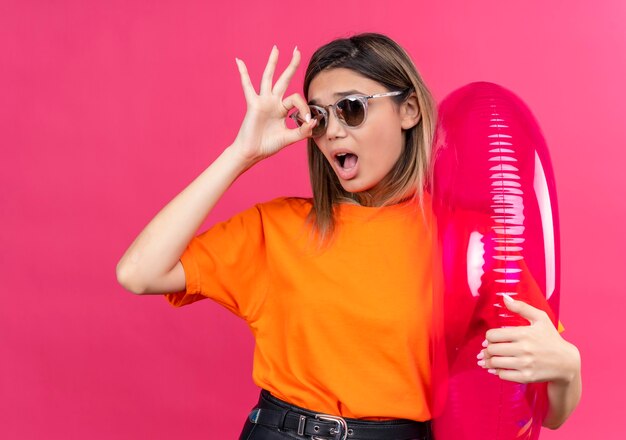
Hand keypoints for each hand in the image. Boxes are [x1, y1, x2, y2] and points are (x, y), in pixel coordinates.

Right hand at [231, 46, 316, 163]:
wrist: (253, 152)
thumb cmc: (268, 145)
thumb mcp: (289, 138)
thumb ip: (302, 131)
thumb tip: (314, 121)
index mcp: (282, 109)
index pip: (296, 100)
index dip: (304, 108)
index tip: (307, 121)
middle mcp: (273, 102)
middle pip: (284, 79)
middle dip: (291, 65)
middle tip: (297, 50)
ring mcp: (263, 101)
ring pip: (268, 78)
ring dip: (272, 63)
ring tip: (276, 49)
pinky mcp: (253, 104)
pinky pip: (247, 86)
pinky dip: (243, 73)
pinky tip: (239, 60)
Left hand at [477, 295, 580, 384]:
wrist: (567, 362)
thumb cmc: (551, 338)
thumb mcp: (540, 318)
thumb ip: (521, 307)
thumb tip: (504, 298)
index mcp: (524, 333)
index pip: (493, 335)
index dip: (489, 337)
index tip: (491, 339)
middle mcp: (524, 349)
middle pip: (492, 349)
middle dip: (487, 349)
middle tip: (488, 350)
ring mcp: (525, 364)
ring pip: (495, 362)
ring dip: (489, 361)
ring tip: (489, 359)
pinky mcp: (527, 377)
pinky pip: (503, 375)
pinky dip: (497, 372)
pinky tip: (499, 368)